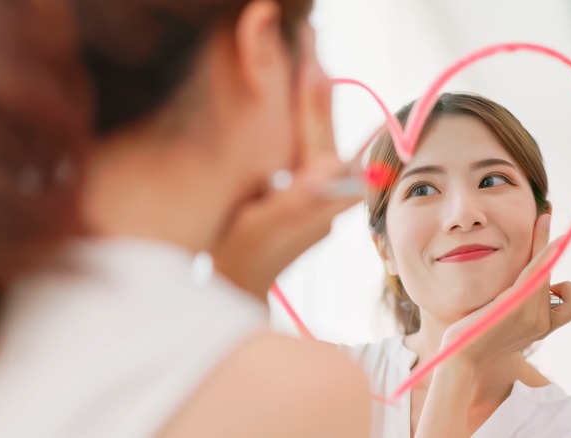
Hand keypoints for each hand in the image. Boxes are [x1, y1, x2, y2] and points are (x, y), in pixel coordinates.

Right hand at [211, 24, 361, 297]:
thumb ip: (301, 199)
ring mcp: (315, 195)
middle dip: (318, 88)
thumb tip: (334, 169)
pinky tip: (291, 109)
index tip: (311, 57)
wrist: (236, 290)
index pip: (319, 135)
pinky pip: (306, 151)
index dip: (314, 95)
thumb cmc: (241, 260)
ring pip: (317, 138)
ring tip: (307, 63)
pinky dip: (300, 124)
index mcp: (317, 194)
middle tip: (312, 44)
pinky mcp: (305, 198)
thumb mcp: (264, 229)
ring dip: (311, 103)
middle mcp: (324, 193)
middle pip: (325, 131)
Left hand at [441, 214, 570, 366]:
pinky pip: (536, 273)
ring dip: (546, 241)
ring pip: (546, 270)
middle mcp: (543, 323)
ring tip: (544, 215)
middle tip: (545, 216)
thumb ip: (517, 306)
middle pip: (556, 277)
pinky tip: (546, 235)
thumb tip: (524, 286)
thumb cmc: (476, 340)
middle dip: (552, 247)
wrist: (461, 358)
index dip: (565, 283)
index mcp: (542, 328)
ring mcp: (532, 316)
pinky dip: (543, 252)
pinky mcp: (516, 306)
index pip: (570, 301)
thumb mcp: (504, 324)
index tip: (554, 260)